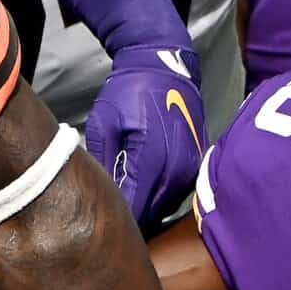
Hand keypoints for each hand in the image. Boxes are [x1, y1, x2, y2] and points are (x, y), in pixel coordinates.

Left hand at [84, 46, 204, 229]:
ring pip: (163, 206)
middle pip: (150, 214)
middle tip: (103, 217)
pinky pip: (174, 193)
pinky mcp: (195, 164)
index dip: (114, 221)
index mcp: (151, 159)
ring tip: (121, 203)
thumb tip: (98, 199)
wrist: (164, 65)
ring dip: (144, 208)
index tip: (94, 224)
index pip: (133, 210)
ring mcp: (189, 167)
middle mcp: (176, 168)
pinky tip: (140, 188)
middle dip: (129, 218)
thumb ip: (104, 167)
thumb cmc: (130, 91)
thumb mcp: (104, 127)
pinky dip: (157, 195)